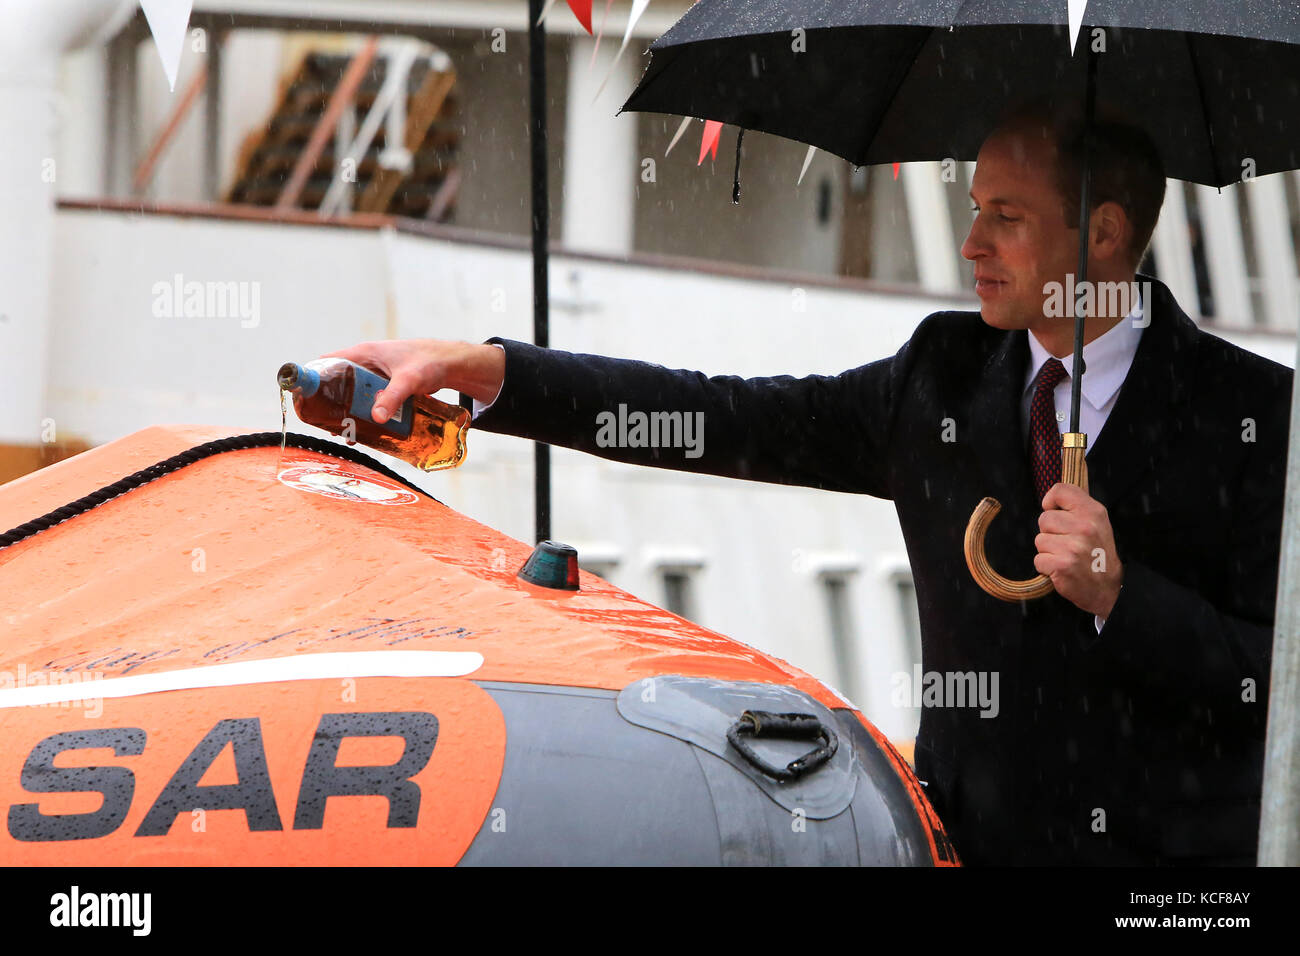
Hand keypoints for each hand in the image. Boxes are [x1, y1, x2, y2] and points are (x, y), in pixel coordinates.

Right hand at [321, 339, 504, 422]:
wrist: (452, 364)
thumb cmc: (430, 362)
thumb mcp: (409, 380)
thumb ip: (393, 397)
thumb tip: (376, 418)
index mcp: (364, 354)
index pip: (328, 362)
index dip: (314, 377)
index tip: (304, 397)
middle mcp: (366, 363)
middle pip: (337, 382)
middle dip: (329, 401)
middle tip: (322, 422)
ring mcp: (376, 376)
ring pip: (352, 394)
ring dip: (347, 411)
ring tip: (340, 431)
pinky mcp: (386, 387)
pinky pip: (368, 400)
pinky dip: (364, 413)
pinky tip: (362, 430)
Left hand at [1034, 482, 1123, 617]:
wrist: (1106, 587)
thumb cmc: (1097, 553)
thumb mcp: (1096, 523)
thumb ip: (1076, 507)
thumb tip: (1051, 497)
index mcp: (1093, 512)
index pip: (1060, 490)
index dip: (1051, 502)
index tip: (1056, 512)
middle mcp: (1084, 527)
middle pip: (1044, 519)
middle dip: (1050, 532)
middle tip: (1067, 543)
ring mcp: (1073, 547)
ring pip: (1039, 540)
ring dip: (1048, 551)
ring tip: (1066, 556)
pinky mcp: (1062, 566)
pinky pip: (1038, 560)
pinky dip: (1046, 566)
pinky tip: (1062, 568)